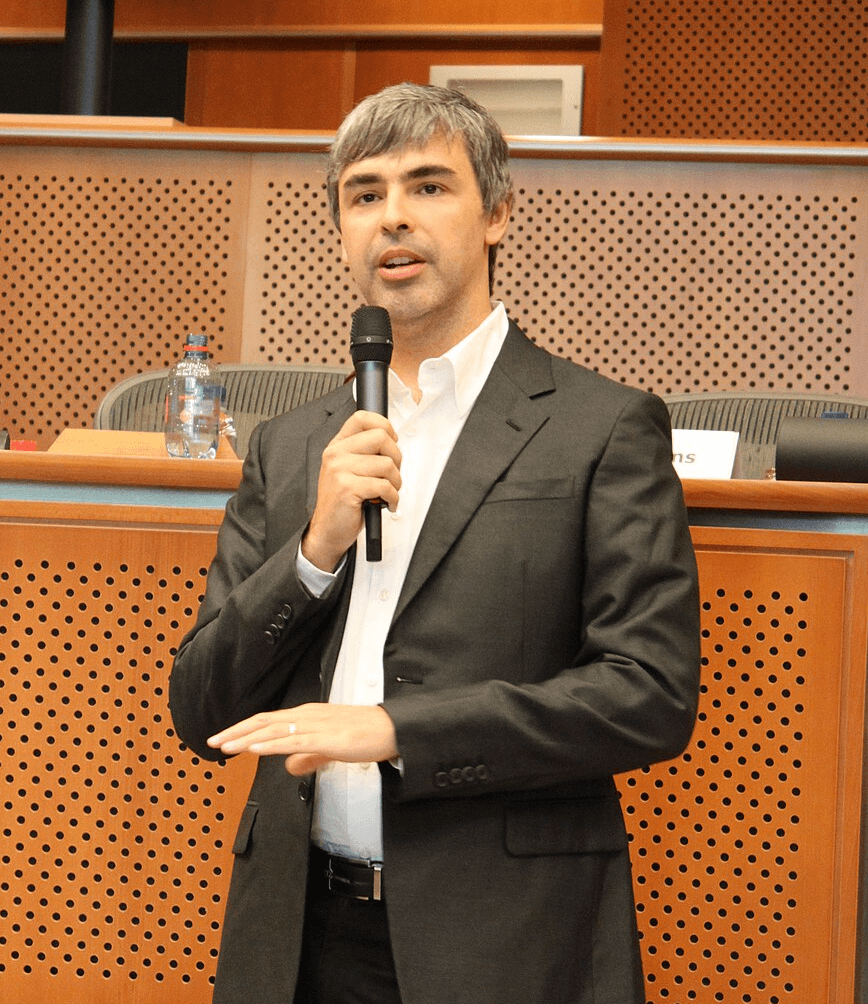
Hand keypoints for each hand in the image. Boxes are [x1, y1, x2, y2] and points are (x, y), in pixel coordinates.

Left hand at [206, 704, 398, 776]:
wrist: (392, 729)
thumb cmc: (366, 735)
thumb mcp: (331, 748)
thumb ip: (308, 757)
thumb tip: (289, 767)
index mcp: (308, 715)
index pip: (269, 720)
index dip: (244, 729)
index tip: (224, 738)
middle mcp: (307, 715)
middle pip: (263, 722)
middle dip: (235, 732)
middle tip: (211, 741)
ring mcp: (315, 725)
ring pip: (272, 730)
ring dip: (246, 738)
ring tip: (225, 747)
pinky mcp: (324, 738)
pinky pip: (291, 741)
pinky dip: (269, 745)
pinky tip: (254, 749)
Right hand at [302, 411, 401, 571]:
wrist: (327, 531)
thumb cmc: (342, 502)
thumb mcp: (348, 471)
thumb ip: (364, 453)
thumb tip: (391, 440)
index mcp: (337, 446)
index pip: (362, 418)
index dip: (384, 425)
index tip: (391, 441)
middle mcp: (336, 455)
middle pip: (381, 437)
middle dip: (396, 457)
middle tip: (391, 474)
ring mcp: (340, 470)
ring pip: (387, 464)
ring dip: (396, 483)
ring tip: (387, 492)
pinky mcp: (348, 488)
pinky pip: (385, 486)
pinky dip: (393, 498)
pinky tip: (386, 504)